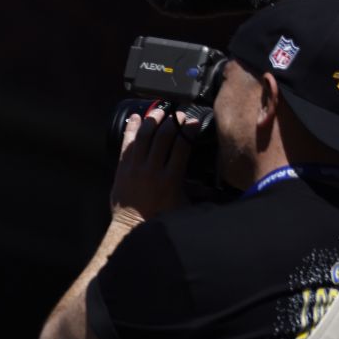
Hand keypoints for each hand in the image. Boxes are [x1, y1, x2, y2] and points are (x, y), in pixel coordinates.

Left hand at [109, 104, 195, 226]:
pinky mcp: (122, 168)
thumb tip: (216, 188)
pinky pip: (126, 144)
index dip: (188, 131)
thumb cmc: (160, 218)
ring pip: (144, 137)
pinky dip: (131, 129)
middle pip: (163, 137)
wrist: (131, 226)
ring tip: (160, 111)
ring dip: (152, 121)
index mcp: (171, 178)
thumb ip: (199, 194)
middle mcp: (152, 169)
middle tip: (179, 114)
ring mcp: (135, 168)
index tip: (194, 121)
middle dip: (172, 122)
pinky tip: (135, 118)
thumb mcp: (184, 206)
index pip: (182, 147)